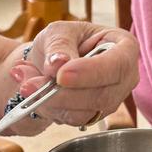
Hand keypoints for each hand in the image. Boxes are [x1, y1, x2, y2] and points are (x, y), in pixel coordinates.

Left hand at [8, 22, 138, 127]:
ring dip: (50, 102)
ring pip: (85, 112)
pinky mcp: (94, 115)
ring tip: (26, 84)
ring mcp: (112, 99)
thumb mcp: (57, 32)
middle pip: (102, 95)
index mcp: (124, 46)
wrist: (49, 62)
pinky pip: (72, 120)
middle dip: (63, 93)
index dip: (91, 73)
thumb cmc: (60, 41)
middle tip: (30, 85)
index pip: (118, 65)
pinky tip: (34, 94)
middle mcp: (124, 77)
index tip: (61, 75)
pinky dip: (49, 109)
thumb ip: (58, 45)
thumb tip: (58, 64)